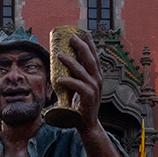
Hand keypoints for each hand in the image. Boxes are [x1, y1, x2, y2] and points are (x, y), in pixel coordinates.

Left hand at [56, 32, 128, 156]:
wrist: (87, 124)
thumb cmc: (80, 104)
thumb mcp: (80, 86)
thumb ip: (76, 76)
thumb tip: (62, 63)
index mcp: (97, 75)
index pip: (94, 55)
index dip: (90, 43)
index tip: (83, 32)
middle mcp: (98, 79)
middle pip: (90, 58)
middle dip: (81, 46)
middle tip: (71, 37)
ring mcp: (94, 88)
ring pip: (83, 70)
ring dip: (71, 61)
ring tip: (59, 54)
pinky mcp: (88, 97)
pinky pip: (77, 85)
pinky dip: (68, 81)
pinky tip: (59, 78)